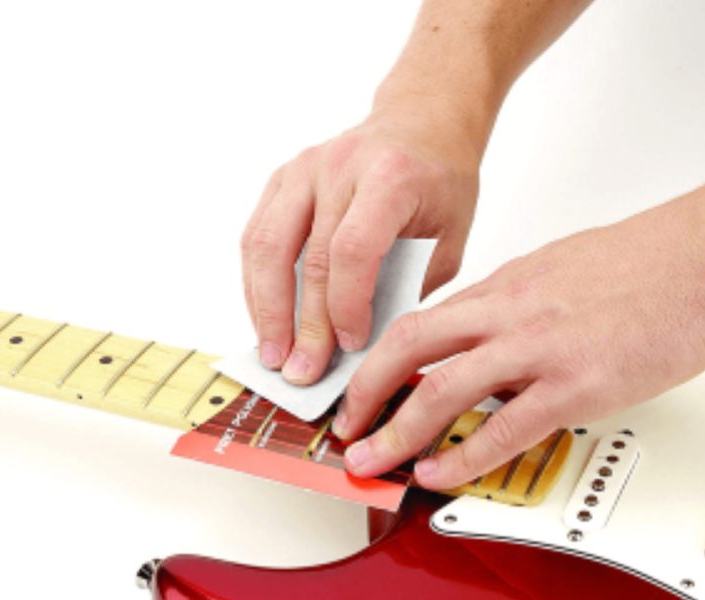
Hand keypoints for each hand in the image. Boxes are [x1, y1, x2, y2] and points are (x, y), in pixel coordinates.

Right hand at [241, 110, 479, 383]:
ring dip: (265, 308)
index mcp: (390, 176)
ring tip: (271, 354)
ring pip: (266, 246)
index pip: (354, 249)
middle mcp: (339, 166)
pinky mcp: (282, 179)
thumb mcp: (447, 238)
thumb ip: (408, 286)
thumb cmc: (439, 184)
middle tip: (301, 371)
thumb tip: (363, 344)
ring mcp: (303, 169)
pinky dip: (256, 284)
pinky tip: (263, 318)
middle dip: (302, 324)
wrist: (420, 122)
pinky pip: (256, 236)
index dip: (346, 305)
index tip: (352, 345)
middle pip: (307, 256)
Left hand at [333, 187, 704, 488]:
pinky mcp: (576, 384)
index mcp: (499, 289)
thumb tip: (467, 340)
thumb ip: (501, 309)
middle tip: (343, 428)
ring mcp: (538, 348)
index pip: (415, 324)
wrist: (699, 259)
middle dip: (364, 393)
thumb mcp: (548, 274)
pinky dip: (463, 457)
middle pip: (409, 348)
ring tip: (372, 460)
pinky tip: (438, 474)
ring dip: (397, 431)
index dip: (373, 362)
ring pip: (443, 388)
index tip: (355, 391)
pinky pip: (505, 428)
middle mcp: (507, 314)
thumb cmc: (632, 266)